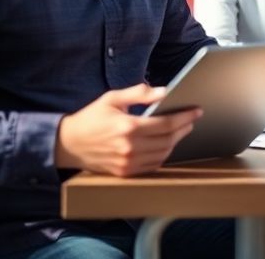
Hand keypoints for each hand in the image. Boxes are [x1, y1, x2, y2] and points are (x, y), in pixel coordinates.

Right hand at [55, 84, 201, 176]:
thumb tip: (164, 91)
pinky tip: (166, 144)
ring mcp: (127, 162)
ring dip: (175, 142)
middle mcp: (129, 147)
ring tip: (181, 130)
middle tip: (191, 119)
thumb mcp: (113, 98)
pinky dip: (163, 155)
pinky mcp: (124, 172)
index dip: (185, 117)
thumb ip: (140, 93)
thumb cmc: (91, 118)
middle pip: (168, 140)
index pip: (166, 124)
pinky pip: (152, 165)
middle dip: (184, 128)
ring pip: (163, 154)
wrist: (68, 144)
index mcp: (127, 127)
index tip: (196, 110)